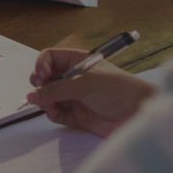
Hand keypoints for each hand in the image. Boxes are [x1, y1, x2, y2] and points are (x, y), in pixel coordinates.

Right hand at [26, 48, 155, 137]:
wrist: (139, 114)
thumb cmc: (120, 90)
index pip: (50, 58)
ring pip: (49, 97)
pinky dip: (52, 113)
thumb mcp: (85, 84)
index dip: (42, 65)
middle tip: (39, 90)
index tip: (41, 76)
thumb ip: (57, 89)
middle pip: (46, 78)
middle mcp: (74, 78)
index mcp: (78, 62)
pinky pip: (57, 113)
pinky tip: (55, 112)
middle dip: (40, 85)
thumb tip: (33, 95)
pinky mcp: (77, 115)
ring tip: (49, 105)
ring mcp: (75, 96)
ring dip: (45, 101)